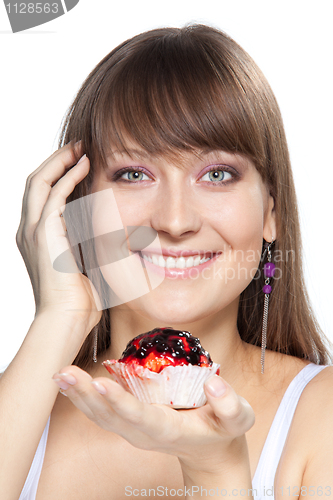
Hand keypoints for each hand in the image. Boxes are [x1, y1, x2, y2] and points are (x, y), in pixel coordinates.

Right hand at [16, 143, 101, 333]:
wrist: (67, 318)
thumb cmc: (79, 299)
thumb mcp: (84, 263)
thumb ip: (89, 243)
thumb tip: (114, 232)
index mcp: (36, 238)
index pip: (42, 195)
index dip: (58, 175)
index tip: (80, 162)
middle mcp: (28, 230)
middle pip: (35, 182)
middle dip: (56, 161)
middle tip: (79, 147)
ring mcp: (32, 231)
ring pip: (39, 181)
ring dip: (60, 161)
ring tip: (80, 149)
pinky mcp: (42, 233)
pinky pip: (53, 194)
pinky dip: (68, 176)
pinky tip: (84, 166)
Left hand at [53, 366, 254, 472]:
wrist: (210, 450)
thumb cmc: (224, 431)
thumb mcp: (239, 419)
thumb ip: (230, 404)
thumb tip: (213, 382)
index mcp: (169, 430)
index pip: (141, 417)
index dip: (120, 402)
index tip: (101, 384)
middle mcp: (143, 433)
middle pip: (110, 417)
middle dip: (86, 396)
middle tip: (64, 374)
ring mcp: (132, 430)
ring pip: (100, 416)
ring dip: (78, 396)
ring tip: (59, 375)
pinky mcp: (128, 422)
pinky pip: (101, 411)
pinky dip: (84, 397)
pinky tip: (70, 381)